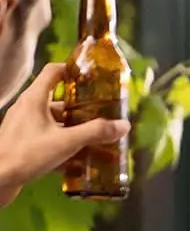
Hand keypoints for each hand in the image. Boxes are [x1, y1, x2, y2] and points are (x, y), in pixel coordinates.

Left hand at [0, 63, 129, 206]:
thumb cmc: (26, 154)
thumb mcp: (66, 142)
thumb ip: (95, 132)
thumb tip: (124, 125)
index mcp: (35, 99)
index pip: (53, 72)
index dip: (73, 71)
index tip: (93, 79)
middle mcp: (28, 109)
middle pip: (59, 101)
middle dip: (83, 109)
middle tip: (104, 116)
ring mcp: (25, 127)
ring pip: (55, 123)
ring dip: (75, 130)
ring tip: (98, 139)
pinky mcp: (24, 144)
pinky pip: (49, 139)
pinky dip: (65, 146)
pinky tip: (80, 159)